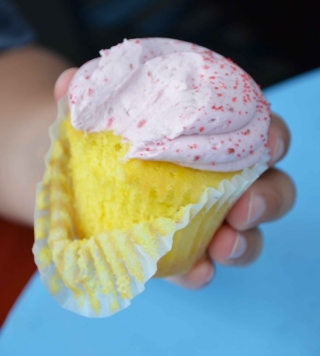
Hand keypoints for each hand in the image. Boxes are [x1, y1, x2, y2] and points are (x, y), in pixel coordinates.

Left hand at [55, 68, 295, 289]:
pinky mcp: (181, 251)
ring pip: (246, 233)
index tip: (266, 143)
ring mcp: (203, 220)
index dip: (272, 137)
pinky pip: (202, 266)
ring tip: (223, 246)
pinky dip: (202, 271)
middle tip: (243, 207)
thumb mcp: (93, 115)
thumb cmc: (97, 141)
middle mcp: (218, 180)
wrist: (73, 182)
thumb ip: (85, 97)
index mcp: (209, 139)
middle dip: (267, 198)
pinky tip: (195, 272)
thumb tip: (69, 84)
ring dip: (244, 243)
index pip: (258, 133)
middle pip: (269, 188)